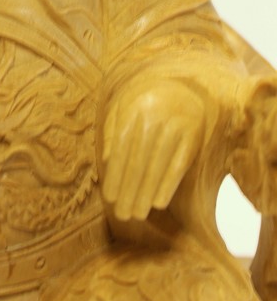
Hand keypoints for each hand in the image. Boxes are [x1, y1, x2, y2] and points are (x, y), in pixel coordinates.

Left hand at [101, 79, 204, 221]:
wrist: (182, 87)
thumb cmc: (145, 101)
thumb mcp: (123, 106)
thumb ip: (112, 130)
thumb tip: (108, 161)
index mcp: (133, 109)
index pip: (121, 149)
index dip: (115, 175)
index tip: (110, 197)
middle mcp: (154, 117)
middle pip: (139, 162)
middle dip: (129, 191)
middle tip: (122, 213)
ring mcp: (175, 126)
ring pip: (157, 168)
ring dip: (146, 194)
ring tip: (137, 213)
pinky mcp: (193, 136)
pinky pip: (178, 166)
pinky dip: (168, 186)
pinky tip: (158, 203)